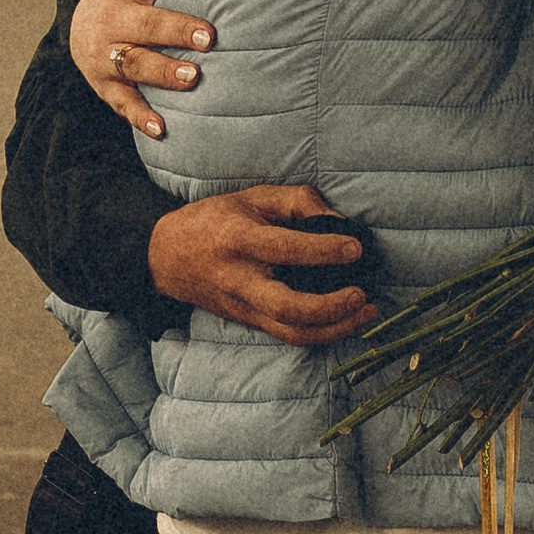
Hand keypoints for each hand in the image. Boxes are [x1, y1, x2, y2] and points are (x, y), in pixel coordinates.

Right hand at [75, 0, 217, 133]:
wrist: (81, 30)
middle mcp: (116, 19)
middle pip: (147, 24)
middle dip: (177, 28)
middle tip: (210, 35)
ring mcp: (107, 54)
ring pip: (135, 63)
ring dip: (164, 72)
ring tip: (194, 78)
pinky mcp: (105, 84)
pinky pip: (123, 103)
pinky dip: (142, 117)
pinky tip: (163, 129)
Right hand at [146, 185, 373, 343]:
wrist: (166, 258)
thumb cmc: (214, 220)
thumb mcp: (251, 197)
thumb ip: (296, 201)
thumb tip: (338, 219)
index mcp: (239, 240)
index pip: (284, 249)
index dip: (323, 250)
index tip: (355, 248)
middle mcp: (239, 279)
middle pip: (286, 307)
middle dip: (330, 307)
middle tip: (361, 295)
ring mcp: (243, 307)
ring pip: (290, 333)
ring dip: (335, 329)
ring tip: (367, 313)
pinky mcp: (248, 322)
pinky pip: (288, 336)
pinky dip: (323, 333)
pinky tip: (348, 320)